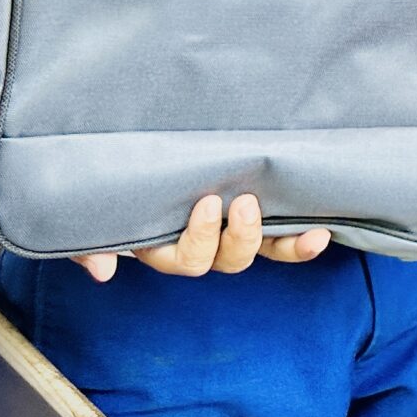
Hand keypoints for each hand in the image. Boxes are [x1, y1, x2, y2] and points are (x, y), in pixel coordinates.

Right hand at [75, 194, 330, 281]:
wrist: (136, 146)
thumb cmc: (117, 178)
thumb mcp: (99, 204)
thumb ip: (94, 237)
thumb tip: (102, 269)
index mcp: (162, 241)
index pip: (182, 257)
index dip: (199, 239)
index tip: (209, 203)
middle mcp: (200, 240)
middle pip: (224, 260)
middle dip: (238, 239)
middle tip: (244, 203)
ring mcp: (230, 228)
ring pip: (257, 251)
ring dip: (279, 244)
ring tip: (303, 228)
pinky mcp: (257, 213)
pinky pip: (282, 236)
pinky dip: (301, 242)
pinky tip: (321, 233)